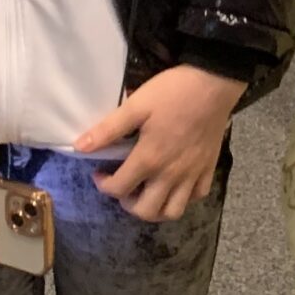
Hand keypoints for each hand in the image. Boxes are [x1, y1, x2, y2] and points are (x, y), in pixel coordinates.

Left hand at [74, 64, 247, 221]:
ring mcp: (192, 175)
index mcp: (149, 159)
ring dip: (156, 210)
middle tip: (123, 186)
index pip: (119, 189)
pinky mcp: (209, 169)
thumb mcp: (136, 105)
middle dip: (127, 204)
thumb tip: (79, 147)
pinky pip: (197, 197)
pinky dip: (184, 198)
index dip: (103, 185)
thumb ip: (108, 129)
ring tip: (148, 192)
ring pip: (173, 212)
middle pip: (145, 211)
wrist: (214, 82)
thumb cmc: (173, 92)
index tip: (99, 172)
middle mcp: (171, 175)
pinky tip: (175, 184)